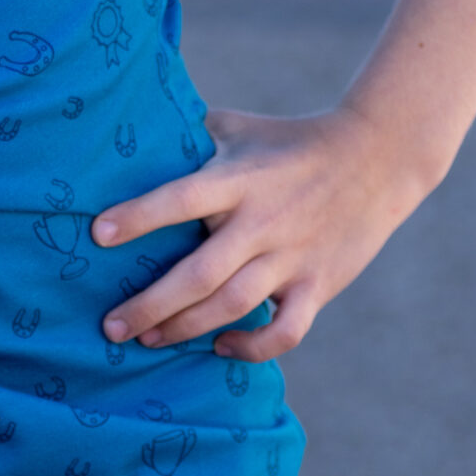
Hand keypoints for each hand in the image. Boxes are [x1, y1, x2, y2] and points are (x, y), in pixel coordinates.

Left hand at [91, 103, 434, 362]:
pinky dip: (252, 348)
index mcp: (240, 179)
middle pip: (199, 273)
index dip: (140, 215)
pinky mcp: (319, 284)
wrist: (377, 156)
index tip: (98, 234)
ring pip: (232, 306)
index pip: (182, 197)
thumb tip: (130, 130)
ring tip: (148, 340)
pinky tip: (220, 347)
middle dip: (149, 305)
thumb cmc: (291, 141)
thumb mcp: (239, 127)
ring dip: (184, 329)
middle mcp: (263, 221)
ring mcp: (292, 257)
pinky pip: (286, 331)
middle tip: (110, 327)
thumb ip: (190, 135)